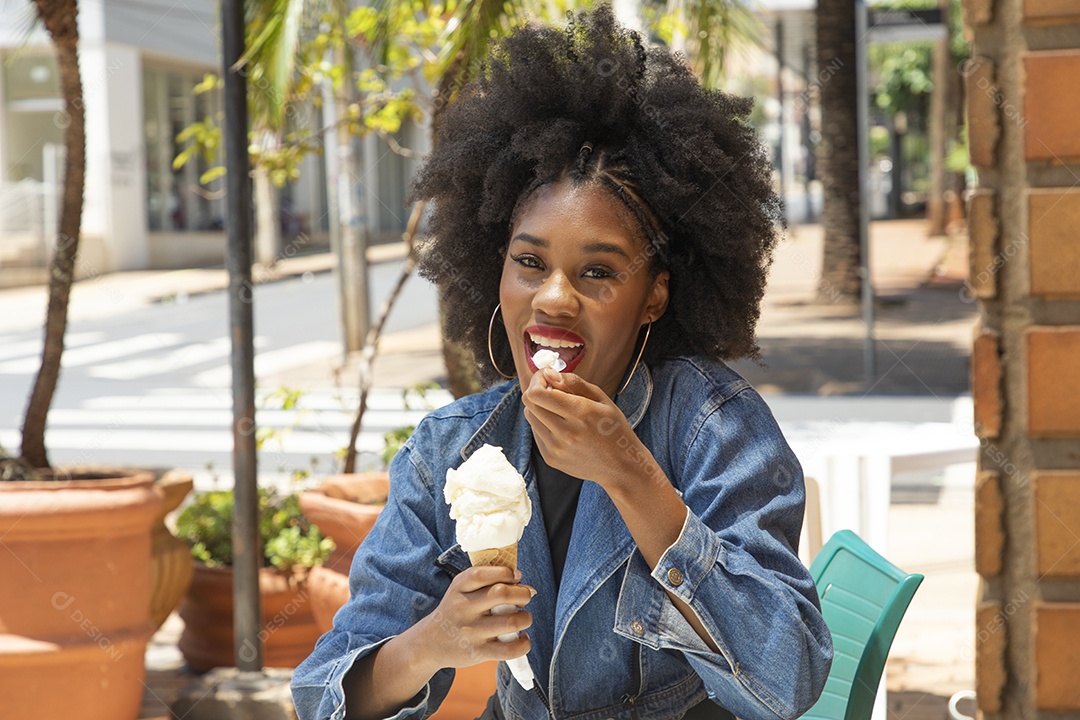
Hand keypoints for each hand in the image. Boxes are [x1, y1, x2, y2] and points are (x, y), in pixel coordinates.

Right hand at [415, 565, 533, 670]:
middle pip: (502, 594)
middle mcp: (464, 608)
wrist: (430, 643)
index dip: (506, 572)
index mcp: (460, 587)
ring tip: (523, 618)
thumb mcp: (462, 589)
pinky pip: (509, 649)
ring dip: (526, 618)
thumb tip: (527, 586)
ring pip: (511, 621)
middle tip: (524, 598)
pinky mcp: (478, 652)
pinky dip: (524, 644)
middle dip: (522, 594)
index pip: (484, 574)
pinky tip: (522, 638)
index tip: (516, 576)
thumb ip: (490, 582)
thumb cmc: (455, 611)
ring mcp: (471, 631)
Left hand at [522, 368, 663, 493]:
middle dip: (536, 390)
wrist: (620, 467)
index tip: (546, 376)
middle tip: (551, 388)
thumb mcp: (602, 399)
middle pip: (529, 403)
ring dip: (539, 407)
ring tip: (558, 408)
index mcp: (580, 413)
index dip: (537, 380)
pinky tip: (560, 425)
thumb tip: (548, 373)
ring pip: (530, 416)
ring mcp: (555, 448)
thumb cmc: (614, 429)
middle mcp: (565, 432)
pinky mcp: (550, 458)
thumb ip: (574, 383)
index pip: (538, 393)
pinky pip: (535, 432)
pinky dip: (543, 423)